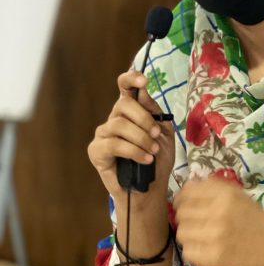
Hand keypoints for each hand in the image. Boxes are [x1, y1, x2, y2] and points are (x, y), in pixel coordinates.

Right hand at [87, 69, 174, 200]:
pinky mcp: (97, 151)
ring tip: (152, 151)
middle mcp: (115, 118)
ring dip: (141, 138)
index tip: (143, 82)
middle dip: (144, 119)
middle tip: (156, 135)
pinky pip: (114, 144)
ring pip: (119, 125)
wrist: (151, 187)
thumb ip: (153, 111)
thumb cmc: (157, 157)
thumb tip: (143, 92)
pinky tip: (145, 159)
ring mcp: (103, 134)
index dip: (131, 79)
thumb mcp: (163, 132)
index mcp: (131, 110)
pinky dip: (133, 151)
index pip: (124, 86)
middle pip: (123, 104)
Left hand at [173, 177, 263, 265]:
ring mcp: (214, 237)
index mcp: (225, 194)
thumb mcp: (240, 196)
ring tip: (201, 237)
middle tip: (196, 222)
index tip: (185, 204)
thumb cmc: (257, 221)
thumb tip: (189, 185)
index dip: (183, 198)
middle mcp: (218, 212)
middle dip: (186, 217)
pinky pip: (188, 252)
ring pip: (182, 233)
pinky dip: (194, 251)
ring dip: (189, 234)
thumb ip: (215, 187)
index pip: (187, 192)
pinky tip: (205, 249)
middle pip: (181, 212)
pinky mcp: (213, 259)